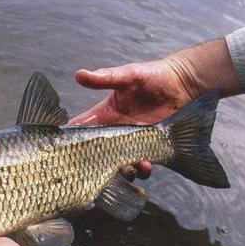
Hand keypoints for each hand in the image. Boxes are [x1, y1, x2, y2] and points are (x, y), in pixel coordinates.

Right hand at [69, 59, 195, 178]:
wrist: (181, 84)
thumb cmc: (153, 75)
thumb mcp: (128, 75)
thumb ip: (105, 78)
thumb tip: (79, 75)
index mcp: (105, 114)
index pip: (82, 126)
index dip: (72, 138)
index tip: (63, 150)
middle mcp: (117, 131)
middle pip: (98, 152)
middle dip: (96, 163)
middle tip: (98, 168)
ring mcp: (134, 141)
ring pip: (120, 163)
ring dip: (122, 170)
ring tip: (128, 168)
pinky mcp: (151, 148)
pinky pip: (142, 165)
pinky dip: (142, 169)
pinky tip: (146, 164)